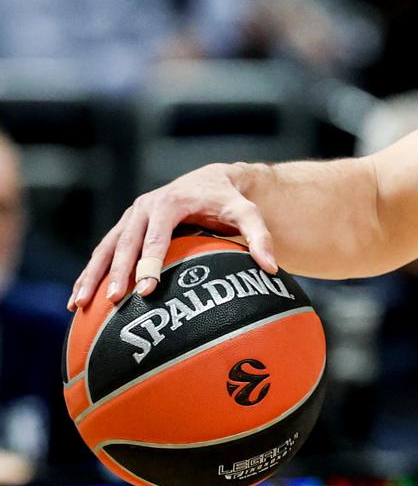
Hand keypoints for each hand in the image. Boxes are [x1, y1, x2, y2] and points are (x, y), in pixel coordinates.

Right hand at [69, 164, 276, 309]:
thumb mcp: (248, 213)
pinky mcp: (125, 226)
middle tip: (112, 301)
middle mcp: (144, 208)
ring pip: (106, 248)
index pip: (157, 238)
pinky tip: (78, 299)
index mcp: (169, 203)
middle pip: (126, 244)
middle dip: (117, 273)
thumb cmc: (230, 200)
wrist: (212, 180)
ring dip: (91, 275)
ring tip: (78, 304)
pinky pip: (104, 251)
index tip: (147, 290)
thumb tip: (271, 267)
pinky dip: (90, 273)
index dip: (150, 263)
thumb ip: (260, 236)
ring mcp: (131, 217)